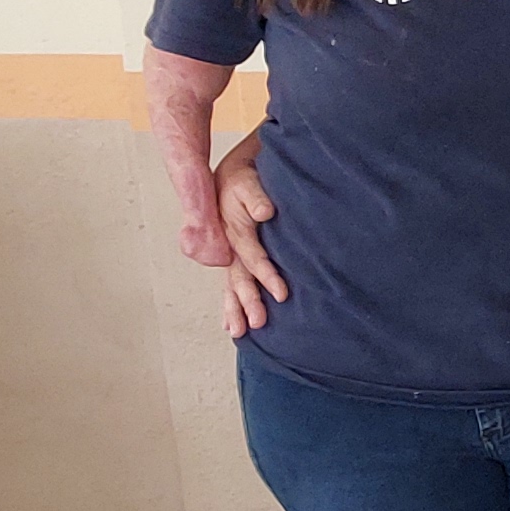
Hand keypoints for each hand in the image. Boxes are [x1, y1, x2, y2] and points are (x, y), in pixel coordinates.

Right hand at [212, 147, 290, 338]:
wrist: (229, 176)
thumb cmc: (244, 179)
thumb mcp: (249, 182)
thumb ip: (257, 196)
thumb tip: (266, 211)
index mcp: (234, 231)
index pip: (253, 258)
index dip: (267, 276)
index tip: (282, 295)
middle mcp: (228, 246)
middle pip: (238, 279)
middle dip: (248, 302)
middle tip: (260, 323)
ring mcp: (227, 254)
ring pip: (231, 286)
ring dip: (235, 309)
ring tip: (239, 333)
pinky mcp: (230, 258)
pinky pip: (229, 285)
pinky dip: (229, 304)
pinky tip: (230, 325)